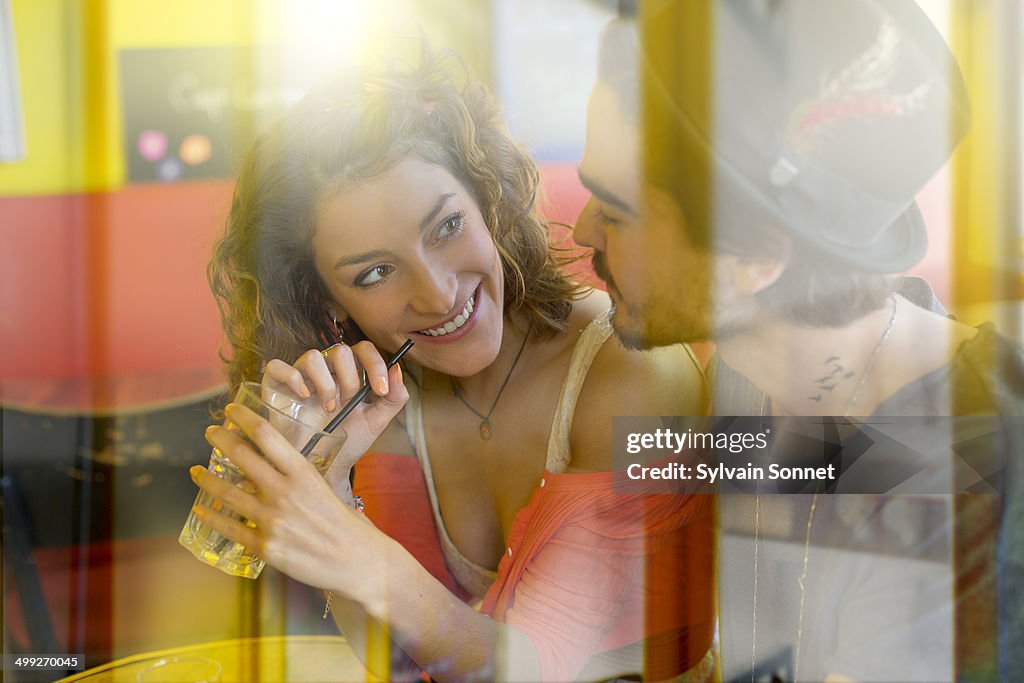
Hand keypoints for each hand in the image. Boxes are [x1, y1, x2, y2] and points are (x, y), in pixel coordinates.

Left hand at [191, 402, 386, 593]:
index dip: (243, 418)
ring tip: (196, 471)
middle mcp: (285, 492)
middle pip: (242, 457)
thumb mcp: (325, 489)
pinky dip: (211, 517)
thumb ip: (298, 479)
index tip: (231, 411)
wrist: (358, 561)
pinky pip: (230, 528)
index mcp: (304, 473)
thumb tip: (273, 471)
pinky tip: (201, 509)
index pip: (266, 435)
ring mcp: (272, 520)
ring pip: (227, 493)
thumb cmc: (347, 525)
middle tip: (209, 432)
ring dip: (207, 479)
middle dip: (220, 440)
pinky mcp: (266, 547)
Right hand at [262, 341, 408, 483]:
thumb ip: (394, 398)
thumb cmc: (346, 442)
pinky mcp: (276, 386)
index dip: (375, 364)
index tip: (381, 390)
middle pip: (340, 350)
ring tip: (329, 408)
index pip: (363, 350)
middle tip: (350, 401)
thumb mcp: (376, 422)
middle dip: (350, 377)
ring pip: (312, 356)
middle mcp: (325, 370)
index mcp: (350, 373)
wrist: (323, 467)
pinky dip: (293, 377)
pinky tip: (304, 397)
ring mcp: (300, 376)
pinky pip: (278, 366)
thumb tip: (398, 369)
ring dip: (326, 382)